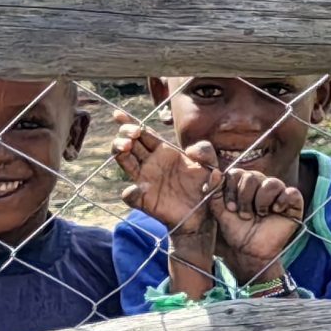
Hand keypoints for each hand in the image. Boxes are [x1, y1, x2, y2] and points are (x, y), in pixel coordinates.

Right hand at [112, 112, 219, 234]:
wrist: (204, 215)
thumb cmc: (205, 188)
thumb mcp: (211, 166)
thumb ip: (205, 151)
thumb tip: (189, 151)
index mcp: (164, 152)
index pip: (143, 133)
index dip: (130, 123)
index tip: (119, 115)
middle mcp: (151, 164)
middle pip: (129, 144)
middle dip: (125, 134)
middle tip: (131, 135)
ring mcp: (145, 181)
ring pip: (125, 162)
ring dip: (119, 153)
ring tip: (124, 147)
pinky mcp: (145, 200)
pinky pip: (131, 196)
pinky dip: (130, 192)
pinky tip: (136, 189)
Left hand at [210, 169, 303, 284]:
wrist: (248, 252)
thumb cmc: (235, 232)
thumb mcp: (219, 212)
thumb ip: (214, 192)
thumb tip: (215, 172)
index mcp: (243, 184)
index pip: (237, 172)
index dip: (232, 188)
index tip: (230, 208)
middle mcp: (261, 185)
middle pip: (253, 176)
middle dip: (245, 198)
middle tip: (244, 215)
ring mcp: (278, 194)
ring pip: (272, 183)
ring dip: (261, 201)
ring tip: (259, 216)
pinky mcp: (293, 205)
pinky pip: (292, 193)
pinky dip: (282, 201)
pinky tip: (275, 211)